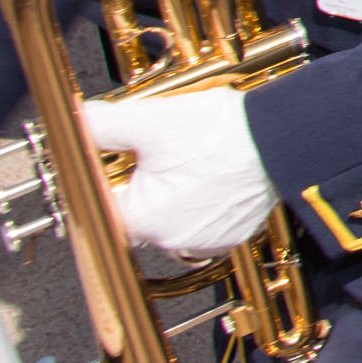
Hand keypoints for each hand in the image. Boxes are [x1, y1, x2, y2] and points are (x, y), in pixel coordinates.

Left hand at [84, 87, 276, 258]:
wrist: (285, 137)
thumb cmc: (225, 134)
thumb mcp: (153, 121)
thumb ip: (103, 125)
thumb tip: (76, 122)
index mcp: (144, 220)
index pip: (100, 208)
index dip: (100, 179)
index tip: (108, 159)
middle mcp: (173, 241)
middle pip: (135, 211)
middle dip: (136, 181)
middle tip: (153, 150)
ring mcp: (206, 241)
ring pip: (169, 215)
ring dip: (168, 190)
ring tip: (185, 157)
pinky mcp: (232, 233)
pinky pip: (200, 219)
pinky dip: (199, 198)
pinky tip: (209, 171)